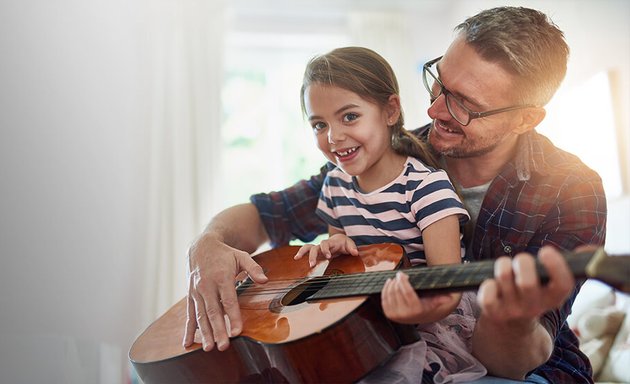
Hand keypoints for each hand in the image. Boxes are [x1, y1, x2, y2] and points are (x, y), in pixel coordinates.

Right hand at [183, 232, 267, 350]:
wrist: (201, 246)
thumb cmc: (225, 254)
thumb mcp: (241, 256)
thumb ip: (253, 268)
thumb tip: (265, 280)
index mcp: (221, 277)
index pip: (228, 301)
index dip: (232, 317)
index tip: (237, 332)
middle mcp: (207, 286)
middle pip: (213, 312)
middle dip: (218, 330)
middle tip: (223, 347)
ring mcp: (197, 292)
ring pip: (200, 316)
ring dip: (204, 333)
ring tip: (208, 348)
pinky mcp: (190, 296)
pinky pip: (189, 314)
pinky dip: (188, 329)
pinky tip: (187, 343)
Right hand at [294, 234, 357, 266]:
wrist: (339, 240)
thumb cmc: (344, 243)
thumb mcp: (350, 244)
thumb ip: (352, 248)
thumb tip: (355, 253)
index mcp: (330, 243)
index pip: (325, 244)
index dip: (325, 249)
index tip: (328, 256)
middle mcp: (322, 245)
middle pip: (314, 248)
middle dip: (312, 256)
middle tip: (311, 265)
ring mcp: (318, 249)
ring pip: (307, 248)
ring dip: (302, 252)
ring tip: (296, 258)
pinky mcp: (316, 253)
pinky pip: (307, 252)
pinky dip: (301, 255)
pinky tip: (296, 259)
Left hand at [381, 271, 456, 323]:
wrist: (418, 317)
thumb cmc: (427, 306)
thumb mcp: (434, 302)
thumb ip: (441, 299)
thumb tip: (450, 297)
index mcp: (416, 310)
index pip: (407, 292)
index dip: (403, 281)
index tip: (402, 274)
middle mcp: (404, 314)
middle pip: (397, 291)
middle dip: (397, 281)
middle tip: (400, 275)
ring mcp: (395, 315)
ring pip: (389, 294)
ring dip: (391, 284)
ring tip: (395, 279)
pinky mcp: (388, 314)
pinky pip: (384, 298)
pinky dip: (385, 289)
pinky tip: (389, 283)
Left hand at [477, 245, 574, 325]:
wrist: (512, 325)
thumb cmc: (533, 293)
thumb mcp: (550, 284)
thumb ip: (565, 267)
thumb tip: (588, 250)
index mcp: (554, 298)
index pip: (563, 285)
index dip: (556, 266)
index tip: (546, 251)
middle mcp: (534, 306)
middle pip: (527, 283)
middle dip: (522, 262)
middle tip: (522, 259)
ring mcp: (513, 310)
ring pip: (504, 278)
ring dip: (503, 264)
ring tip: (505, 265)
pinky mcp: (493, 312)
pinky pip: (487, 294)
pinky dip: (487, 283)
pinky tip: (492, 283)